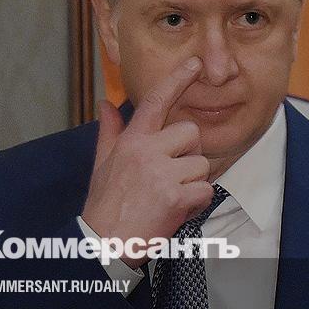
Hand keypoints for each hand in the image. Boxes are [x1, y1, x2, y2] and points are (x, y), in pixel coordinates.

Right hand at [81, 56, 213, 268]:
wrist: (103, 244)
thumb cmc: (105, 205)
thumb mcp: (103, 164)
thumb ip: (110, 132)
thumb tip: (106, 105)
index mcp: (131, 141)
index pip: (155, 102)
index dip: (176, 80)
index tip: (194, 64)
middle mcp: (146, 151)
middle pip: (191, 133)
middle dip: (189, 153)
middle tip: (172, 175)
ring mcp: (161, 173)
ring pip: (201, 164)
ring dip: (193, 183)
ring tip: (170, 197)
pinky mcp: (174, 196)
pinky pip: (205, 190)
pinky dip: (197, 203)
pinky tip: (177, 210)